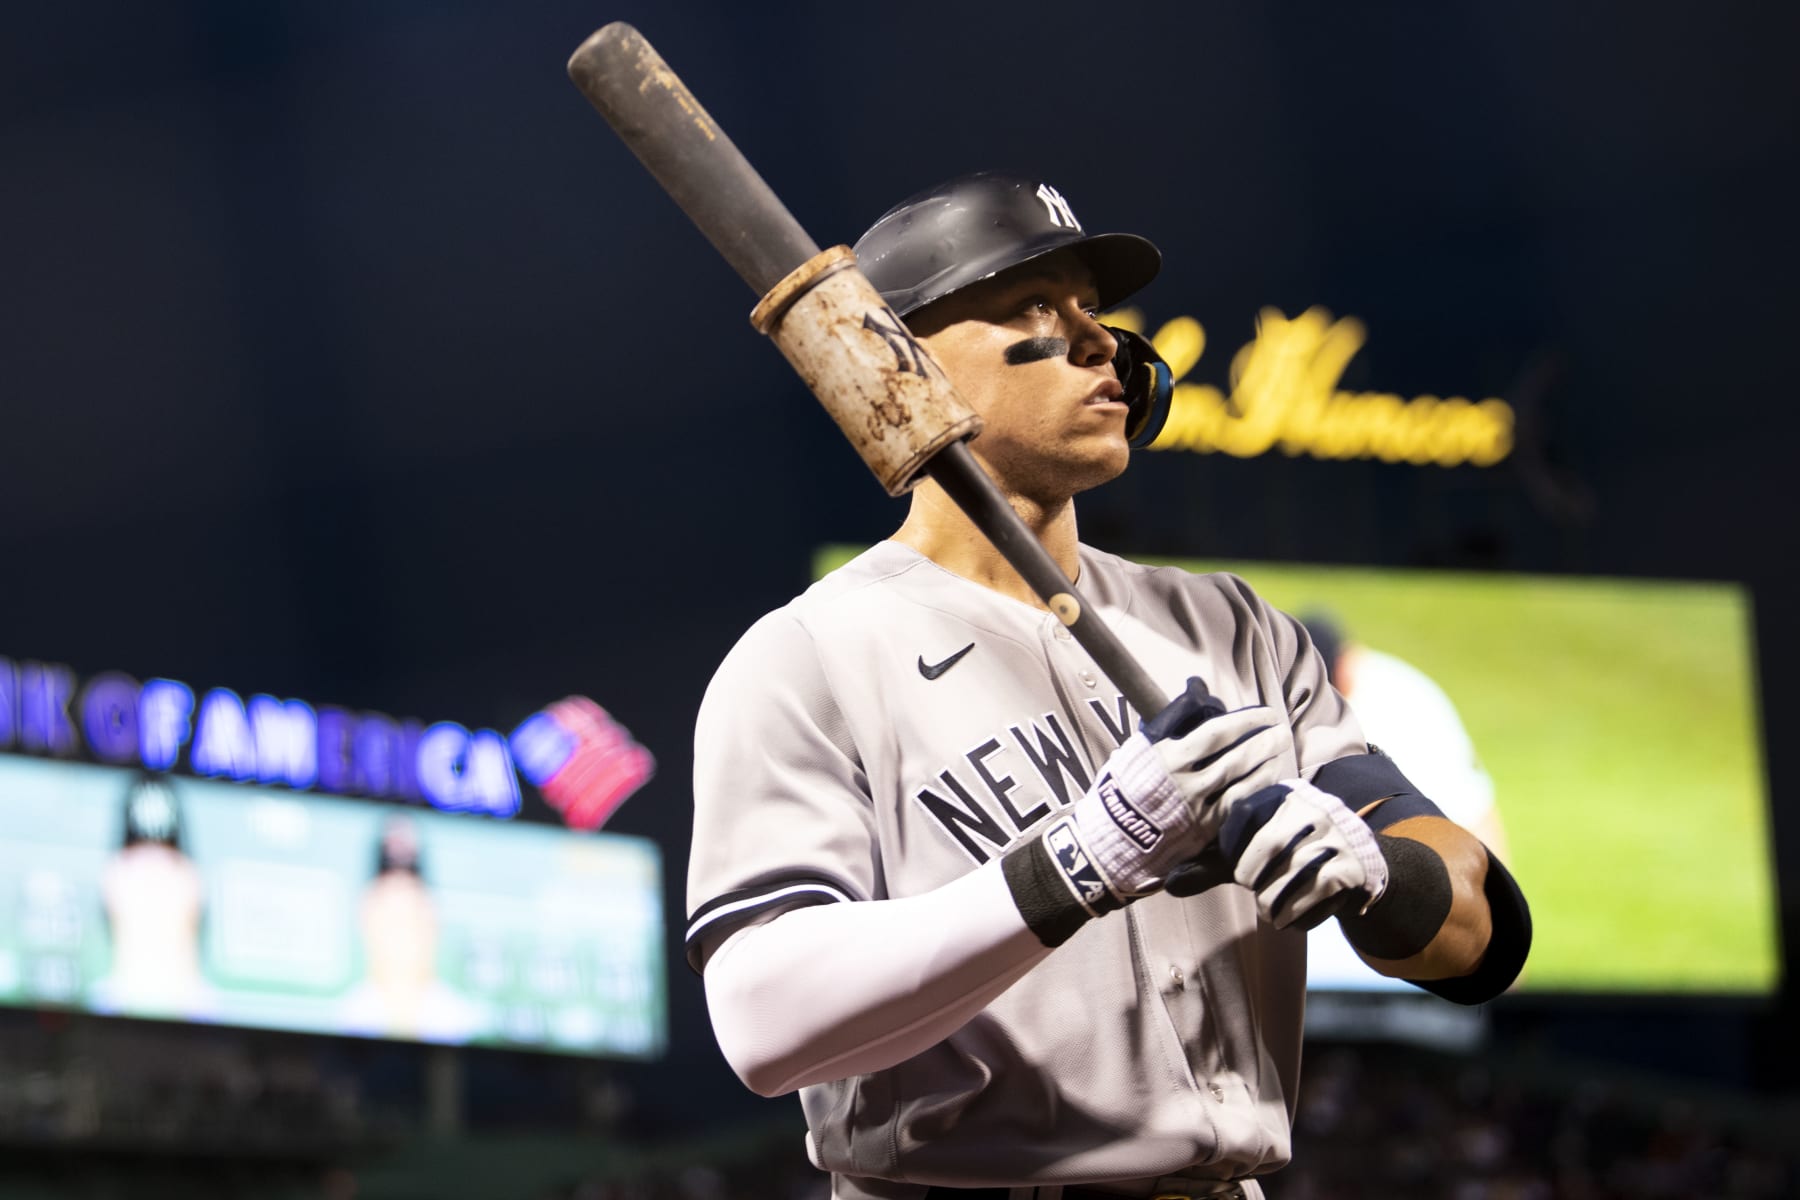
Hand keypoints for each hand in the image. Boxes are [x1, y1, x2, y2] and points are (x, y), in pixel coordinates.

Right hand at [1055, 679, 1288, 904]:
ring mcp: (1196, 808)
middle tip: (1280, 726)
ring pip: (1242, 781)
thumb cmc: (1117, 791)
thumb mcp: (1133, 751)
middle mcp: (1184, 781)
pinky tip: (1269, 778)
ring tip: (1280, 748)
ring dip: (1266, 762)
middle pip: (1236, 755)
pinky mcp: (1202, 831)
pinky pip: (1237, 806)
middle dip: (1263, 739)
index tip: (1263, 713)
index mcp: (1166, 757)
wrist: (1107, 844)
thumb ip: (1167, 724)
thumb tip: (1196, 693)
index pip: (1215, 732)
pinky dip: (1256, 789)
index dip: (1245, 720)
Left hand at [1166, 779, 1388, 929]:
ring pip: (1289, 879)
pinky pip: (1313, 897)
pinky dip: (1297, 917)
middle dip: (1252, 878)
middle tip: (1254, 886)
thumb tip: (1168, 884)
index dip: (1231, 847)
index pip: (1243, 814)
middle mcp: (1312, 808)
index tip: (1236, 865)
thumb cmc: (1287, 856)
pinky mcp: (1350, 869)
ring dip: (1273, 904)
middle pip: (1265, 850)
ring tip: (1273, 907)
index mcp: (1281, 794)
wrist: (1354, 866)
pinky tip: (1295, 915)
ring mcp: (1335, 837)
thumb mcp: (1248, 853)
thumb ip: (1209, 864)